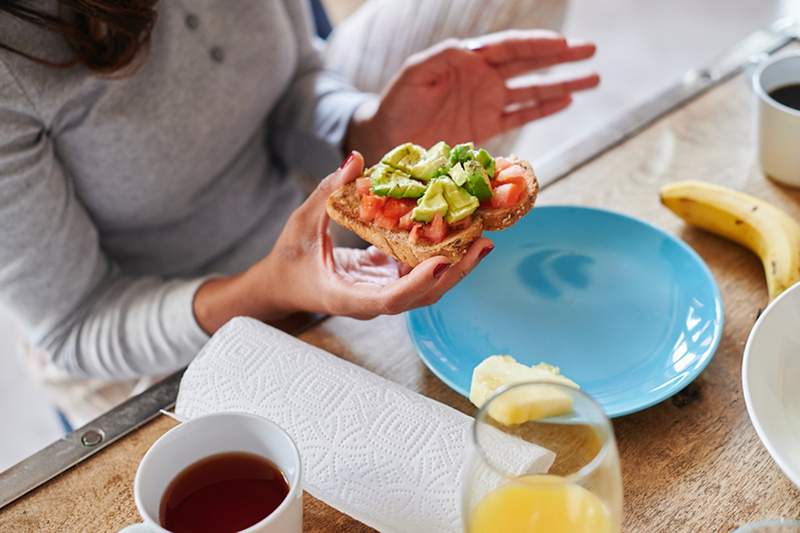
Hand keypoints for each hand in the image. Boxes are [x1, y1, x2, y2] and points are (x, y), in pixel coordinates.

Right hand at [193, 152, 492, 332]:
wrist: (283, 286)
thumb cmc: (288, 260)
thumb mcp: (301, 224)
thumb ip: (327, 194)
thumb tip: (354, 160)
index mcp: (347, 297)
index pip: (390, 299)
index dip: (419, 282)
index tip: (443, 261)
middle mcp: (372, 301)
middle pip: (422, 296)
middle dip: (455, 272)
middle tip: (482, 243)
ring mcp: (382, 293)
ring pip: (427, 288)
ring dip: (456, 265)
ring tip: (481, 239)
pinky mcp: (387, 282)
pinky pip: (418, 272)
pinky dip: (439, 254)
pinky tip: (457, 232)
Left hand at [348, 30, 598, 162]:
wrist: (387, 136)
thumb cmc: (398, 101)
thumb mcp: (416, 74)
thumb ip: (442, 58)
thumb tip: (470, 48)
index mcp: (469, 59)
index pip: (510, 48)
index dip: (537, 45)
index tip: (564, 44)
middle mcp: (484, 77)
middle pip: (529, 63)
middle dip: (560, 57)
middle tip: (591, 50)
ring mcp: (488, 102)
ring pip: (532, 90)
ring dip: (561, 84)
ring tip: (593, 78)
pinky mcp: (487, 127)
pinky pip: (520, 115)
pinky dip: (543, 109)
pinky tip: (566, 101)